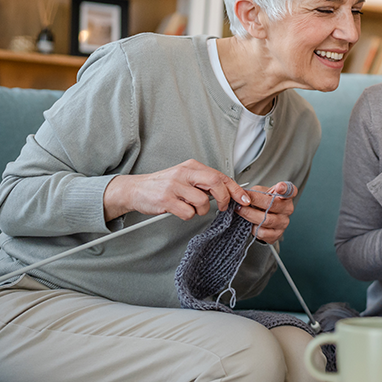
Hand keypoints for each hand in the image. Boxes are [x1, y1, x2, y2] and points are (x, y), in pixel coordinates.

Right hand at [103, 159, 249, 220]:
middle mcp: (184, 173)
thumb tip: (230, 192)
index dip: (236, 189)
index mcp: (192, 166)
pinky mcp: (166, 199)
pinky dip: (186, 215)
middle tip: (223, 208)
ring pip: (203, 202)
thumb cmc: (164, 185)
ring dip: (200, 210)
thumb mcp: (186, 178)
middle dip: (224, 199)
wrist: (136, 189)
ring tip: (189, 206)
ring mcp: (175, 186)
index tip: (244, 200)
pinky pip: (188, 213)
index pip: (220, 176)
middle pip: (216, 183)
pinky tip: (178, 210)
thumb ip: (205, 183)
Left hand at [234, 181, 296, 243]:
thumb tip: (243, 194)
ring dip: (250, 214)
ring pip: (266, 220)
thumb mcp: (261, 192)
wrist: (265, 219)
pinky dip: (253, 227)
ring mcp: (283, 223)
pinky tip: (249, 223)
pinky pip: (263, 232)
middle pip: (271, 205)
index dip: (285, 189)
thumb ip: (256, 191)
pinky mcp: (277, 234)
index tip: (279, 187)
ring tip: (240, 210)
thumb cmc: (264, 204)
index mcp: (286, 196)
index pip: (290, 191)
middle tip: (241, 200)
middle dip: (254, 201)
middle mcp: (287, 209)